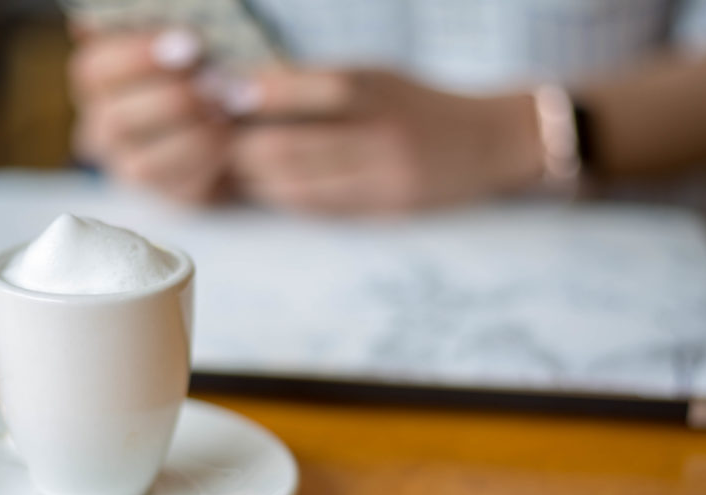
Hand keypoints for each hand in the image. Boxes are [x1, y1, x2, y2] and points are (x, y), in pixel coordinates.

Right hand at [68, 27, 229, 203]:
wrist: (240, 117)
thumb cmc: (204, 66)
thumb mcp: (183, 45)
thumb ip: (163, 33)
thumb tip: (121, 25)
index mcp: (99, 81)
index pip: (93, 71)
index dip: (138, 57)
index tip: (189, 45)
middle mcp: (103, 128)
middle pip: (116, 121)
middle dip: (174, 101)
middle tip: (216, 83)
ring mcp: (129, 167)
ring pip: (141, 166)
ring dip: (192, 137)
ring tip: (226, 112)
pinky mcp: (165, 194)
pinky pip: (176, 190)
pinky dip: (207, 164)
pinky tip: (229, 139)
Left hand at [230, 69, 544, 213]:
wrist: (489, 141)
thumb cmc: (419, 104)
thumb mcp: (375, 76)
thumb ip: (317, 82)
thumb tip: (243, 90)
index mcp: (372, 87)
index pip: (299, 88)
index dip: (253, 96)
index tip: (220, 96)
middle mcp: (377, 131)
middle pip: (285, 147)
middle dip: (240, 149)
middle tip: (216, 145)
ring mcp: (382, 175)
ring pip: (295, 185)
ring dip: (255, 181)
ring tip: (236, 170)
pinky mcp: (385, 207)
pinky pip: (319, 208)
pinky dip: (284, 199)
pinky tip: (269, 189)